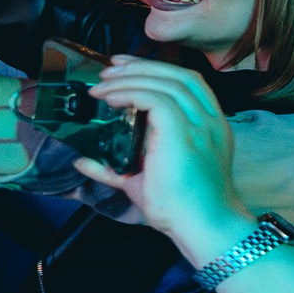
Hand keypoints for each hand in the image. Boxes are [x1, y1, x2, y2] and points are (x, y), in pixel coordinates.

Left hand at [69, 59, 253, 260]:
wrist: (201, 226)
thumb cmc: (180, 209)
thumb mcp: (143, 182)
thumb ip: (116, 168)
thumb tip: (84, 161)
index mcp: (210, 128)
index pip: (189, 84)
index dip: (158, 69)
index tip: (126, 68)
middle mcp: (210, 121)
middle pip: (180, 75)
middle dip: (142, 66)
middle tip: (110, 68)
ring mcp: (200, 124)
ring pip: (167, 82)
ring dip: (130, 77)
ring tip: (103, 84)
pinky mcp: (183, 132)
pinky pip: (155, 98)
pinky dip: (129, 92)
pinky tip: (110, 98)